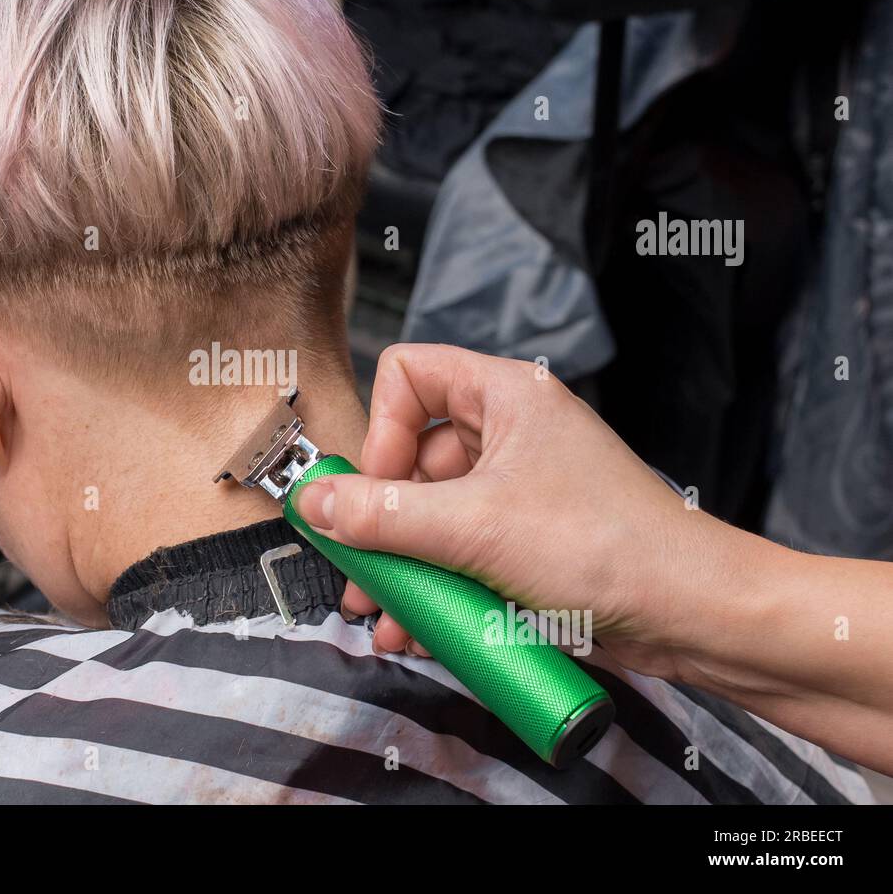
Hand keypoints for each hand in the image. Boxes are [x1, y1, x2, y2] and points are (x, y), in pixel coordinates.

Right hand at [296, 343, 756, 676]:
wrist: (694, 616)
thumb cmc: (609, 548)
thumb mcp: (477, 528)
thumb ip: (384, 516)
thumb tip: (314, 504)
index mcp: (505, 396)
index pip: (407, 376)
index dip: (380, 431)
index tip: (374, 493)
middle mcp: (508, 435)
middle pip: (409, 457)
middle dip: (379, 523)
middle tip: (360, 573)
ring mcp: (517, 491)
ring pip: (430, 515)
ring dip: (401, 567)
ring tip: (386, 617)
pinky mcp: (524, 542)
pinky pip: (458, 553)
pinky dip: (435, 589)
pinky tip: (419, 632)